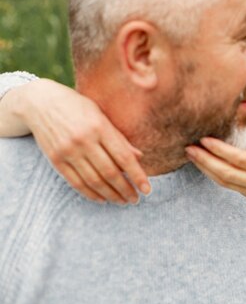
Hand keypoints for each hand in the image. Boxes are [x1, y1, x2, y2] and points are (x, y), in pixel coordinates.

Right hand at [8, 79, 149, 203]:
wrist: (40, 102)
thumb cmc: (78, 107)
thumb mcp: (102, 116)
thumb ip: (119, 138)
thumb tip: (139, 157)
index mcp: (100, 127)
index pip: (124, 157)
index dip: (137, 175)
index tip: (147, 189)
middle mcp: (84, 140)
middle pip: (110, 172)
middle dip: (126, 189)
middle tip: (135, 200)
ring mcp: (68, 151)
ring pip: (93, 181)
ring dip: (110, 195)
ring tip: (122, 201)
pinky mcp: (55, 160)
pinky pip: (76, 183)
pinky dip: (91, 194)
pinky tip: (102, 199)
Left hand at [185, 128, 245, 266]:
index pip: (240, 160)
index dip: (220, 150)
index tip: (205, 139)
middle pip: (225, 174)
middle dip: (205, 161)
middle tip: (189, 147)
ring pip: (223, 182)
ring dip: (205, 168)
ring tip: (191, 154)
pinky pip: (228, 185)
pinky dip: (213, 174)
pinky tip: (205, 163)